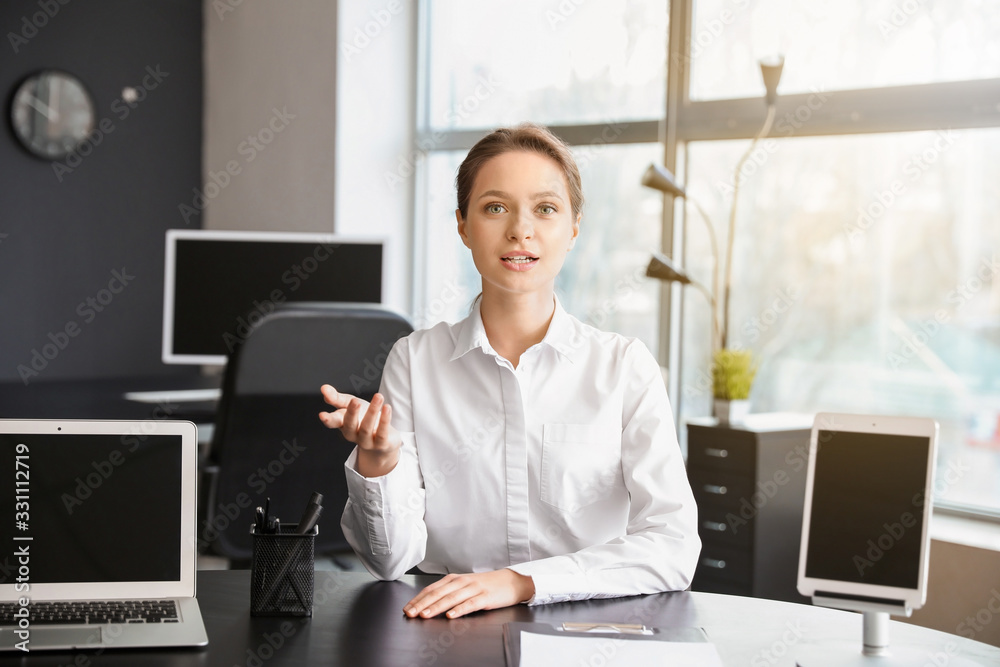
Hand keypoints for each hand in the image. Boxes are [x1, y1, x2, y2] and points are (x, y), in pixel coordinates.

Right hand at [318, 384, 400, 476]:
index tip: (322, 415)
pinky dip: (384, 420)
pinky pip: (382, 433)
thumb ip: (336, 398)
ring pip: (367, 427)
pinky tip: (387, 407)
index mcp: (342, 424)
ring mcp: (366, 441)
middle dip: (352, 413)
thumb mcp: (349, 405)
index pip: (333, 422)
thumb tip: (323, 388)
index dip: (328, 419)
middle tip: (355, 400)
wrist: (383, 439)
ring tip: (378, 396)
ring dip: (372, 411)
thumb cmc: (363, 418)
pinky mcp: (381, 444)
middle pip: (350, 424)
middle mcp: (352, 434)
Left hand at [403, 570, 534, 618]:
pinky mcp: (485, 597)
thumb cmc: (485, 585)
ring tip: (424, 615)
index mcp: (454, 579)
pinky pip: (470, 604)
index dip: (418, 599)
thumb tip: (427, 603)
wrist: (510, 581)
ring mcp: (473, 589)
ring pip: (451, 598)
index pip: (431, 589)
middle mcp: (462, 582)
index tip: (407, 608)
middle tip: (410, 613)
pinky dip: (459, 610)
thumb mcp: (464, 586)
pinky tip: (450, 616)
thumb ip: (448, 592)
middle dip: (422, 604)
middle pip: (438, 593)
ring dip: (436, 607)